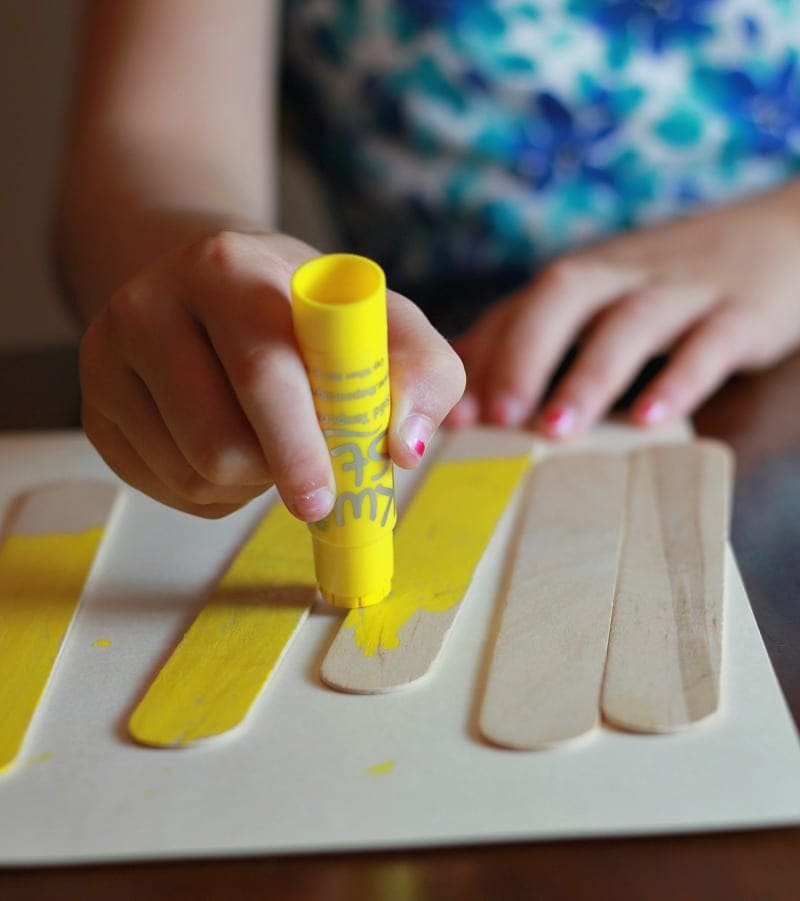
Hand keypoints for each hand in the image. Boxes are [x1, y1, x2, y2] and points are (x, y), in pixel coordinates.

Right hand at [80, 232, 463, 518]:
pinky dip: (211, 490)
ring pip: (191, 473)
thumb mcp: (376, 317)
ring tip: (267, 442)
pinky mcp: (95, 406)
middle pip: (218, 441)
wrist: (200, 283)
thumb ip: (420, 369)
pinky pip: (162, 486)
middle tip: (314, 495)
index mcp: (227, 268)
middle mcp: (151, 303)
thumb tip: (406, 447)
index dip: (298, 442)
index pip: (263, 371)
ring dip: (247, 482)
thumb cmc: (299, 309)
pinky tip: (226, 447)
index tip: (325, 493)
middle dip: (277, 476)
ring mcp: (109, 356)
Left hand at [449, 183, 799, 438]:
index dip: (481, 359)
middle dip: (523, 356)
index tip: (450, 415)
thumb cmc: (667, 285)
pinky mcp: (740, 312)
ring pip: (630, 322)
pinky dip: (678, 380)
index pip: (518, 309)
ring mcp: (682, 290)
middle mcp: (623, 275)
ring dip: (588, 375)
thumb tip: (463, 383)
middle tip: (496, 419)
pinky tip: (648, 420)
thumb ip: (533, 334)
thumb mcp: (599, 300)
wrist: (781, 236)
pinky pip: (709, 343)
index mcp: (583, 276)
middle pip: (563, 295)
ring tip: (555, 430)